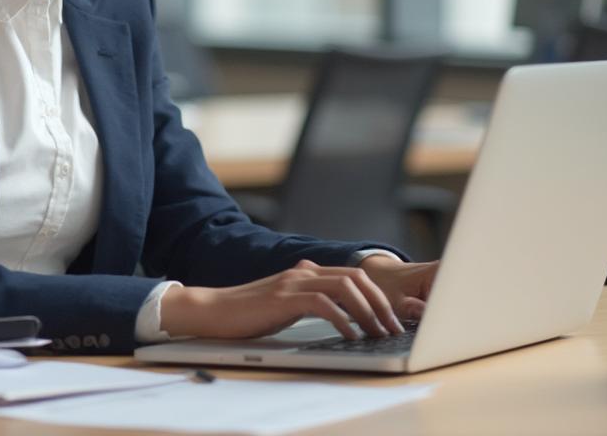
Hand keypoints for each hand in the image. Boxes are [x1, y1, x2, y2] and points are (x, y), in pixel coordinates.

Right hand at [159, 258, 434, 341]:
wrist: (214, 310)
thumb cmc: (248, 311)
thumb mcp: (283, 300)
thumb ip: (305, 294)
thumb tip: (329, 297)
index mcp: (306, 272)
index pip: (353, 275)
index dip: (378, 295)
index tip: (391, 319)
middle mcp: (303, 272)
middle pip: (356, 277)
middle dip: (380, 303)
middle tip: (392, 328)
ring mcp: (294, 283)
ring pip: (345, 286)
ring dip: (368, 311)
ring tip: (378, 333)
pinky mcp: (284, 299)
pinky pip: (323, 304)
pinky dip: (342, 319)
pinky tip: (350, 335)